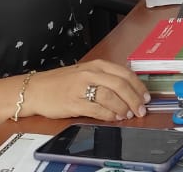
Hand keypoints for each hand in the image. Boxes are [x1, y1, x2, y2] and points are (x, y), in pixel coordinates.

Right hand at [22, 59, 150, 121]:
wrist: (36, 89)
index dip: (139, 87)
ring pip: (110, 97)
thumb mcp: (86, 72)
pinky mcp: (74, 102)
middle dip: (135, 99)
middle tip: (141, 109)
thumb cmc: (61, 82)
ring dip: (123, 108)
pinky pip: (97, 110)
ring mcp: (81, 88)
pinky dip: (109, 115)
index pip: (125, 74)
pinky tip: (114, 118)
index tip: (146, 97)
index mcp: (96, 65)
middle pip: (120, 85)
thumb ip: (106, 78)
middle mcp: (90, 74)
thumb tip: (130, 90)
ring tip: (128, 115)